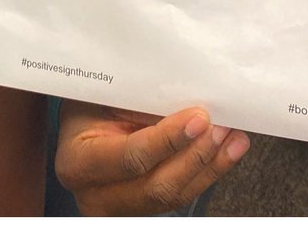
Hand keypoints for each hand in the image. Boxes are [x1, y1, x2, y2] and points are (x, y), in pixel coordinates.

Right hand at [55, 101, 248, 215]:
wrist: (75, 128)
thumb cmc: (84, 106)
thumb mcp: (98, 98)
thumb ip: (133, 106)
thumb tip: (182, 104)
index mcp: (77, 164)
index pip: (131, 157)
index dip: (168, 140)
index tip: (198, 119)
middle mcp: (96, 196)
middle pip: (158, 186)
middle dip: (196, 156)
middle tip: (220, 128)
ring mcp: (121, 209)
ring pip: (175, 195)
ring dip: (209, 165)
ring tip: (232, 137)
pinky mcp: (144, 209)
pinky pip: (181, 195)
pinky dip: (207, 172)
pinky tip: (226, 150)